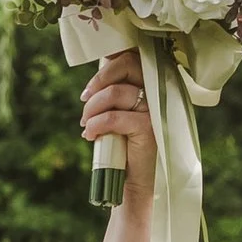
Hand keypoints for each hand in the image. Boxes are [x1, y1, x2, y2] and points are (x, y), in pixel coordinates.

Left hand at [79, 51, 155, 198]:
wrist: (134, 182)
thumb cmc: (123, 147)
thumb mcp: (118, 115)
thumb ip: (113, 96)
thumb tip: (93, 82)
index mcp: (151, 85)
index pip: (132, 59)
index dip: (109, 65)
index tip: (90, 88)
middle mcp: (157, 92)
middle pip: (127, 65)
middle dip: (99, 80)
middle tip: (84, 99)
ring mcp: (155, 108)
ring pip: (115, 93)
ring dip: (92, 108)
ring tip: (87, 125)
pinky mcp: (148, 127)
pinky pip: (114, 117)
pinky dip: (96, 124)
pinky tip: (90, 135)